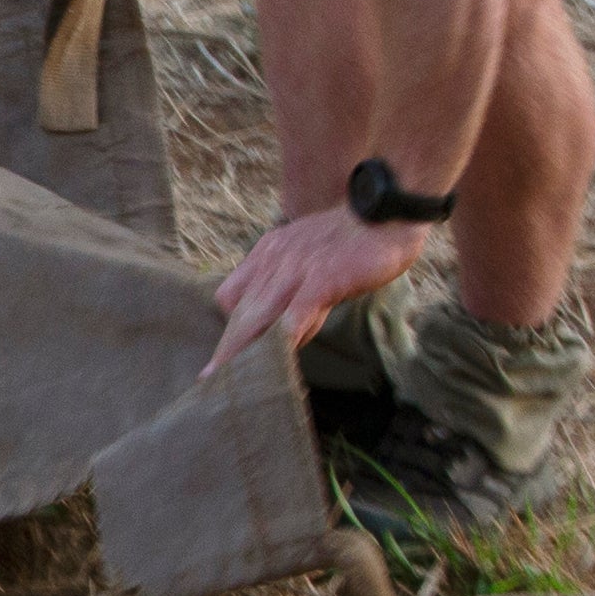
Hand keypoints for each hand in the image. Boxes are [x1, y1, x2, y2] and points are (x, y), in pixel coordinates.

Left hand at [208, 206, 426, 374]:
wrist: (383, 215)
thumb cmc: (349, 241)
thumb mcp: (307, 257)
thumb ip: (291, 287)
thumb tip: (286, 329)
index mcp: (267, 254)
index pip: (231, 295)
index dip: (230, 325)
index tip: (228, 353)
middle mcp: (273, 261)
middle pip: (239, 311)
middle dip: (227, 348)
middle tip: (211, 380)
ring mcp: (296, 270)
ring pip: (259, 315)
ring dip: (245, 350)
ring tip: (233, 380)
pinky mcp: (322, 279)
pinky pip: (297, 312)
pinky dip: (285, 336)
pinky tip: (279, 359)